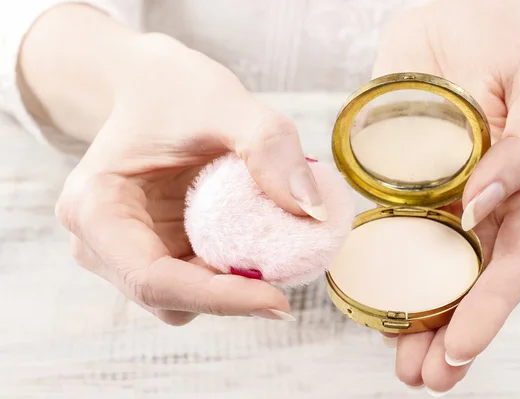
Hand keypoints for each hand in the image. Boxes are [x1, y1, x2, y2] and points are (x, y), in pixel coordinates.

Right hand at [54, 33, 323, 324]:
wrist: (149, 86)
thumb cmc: (174, 89)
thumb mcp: (225, 103)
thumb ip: (270, 148)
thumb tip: (312, 210)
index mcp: (95, 208)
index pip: (153, 279)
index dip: (218, 299)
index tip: (280, 302)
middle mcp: (99, 243)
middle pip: (170, 297)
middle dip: (232, 293)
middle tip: (292, 265)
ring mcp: (125, 252)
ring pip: (185, 297)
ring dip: (234, 284)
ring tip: (276, 244)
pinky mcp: (153, 250)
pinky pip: (195, 279)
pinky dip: (230, 270)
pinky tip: (258, 238)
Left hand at [374, 0, 519, 392]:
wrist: (457, 9)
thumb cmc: (506, 39)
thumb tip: (481, 208)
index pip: (509, 267)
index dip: (484, 315)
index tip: (454, 354)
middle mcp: (484, 203)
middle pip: (467, 283)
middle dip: (446, 335)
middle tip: (420, 377)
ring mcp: (441, 194)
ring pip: (428, 268)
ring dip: (413, 316)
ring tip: (395, 357)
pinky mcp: (401, 178)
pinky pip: (390, 229)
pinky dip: (381, 267)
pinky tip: (369, 297)